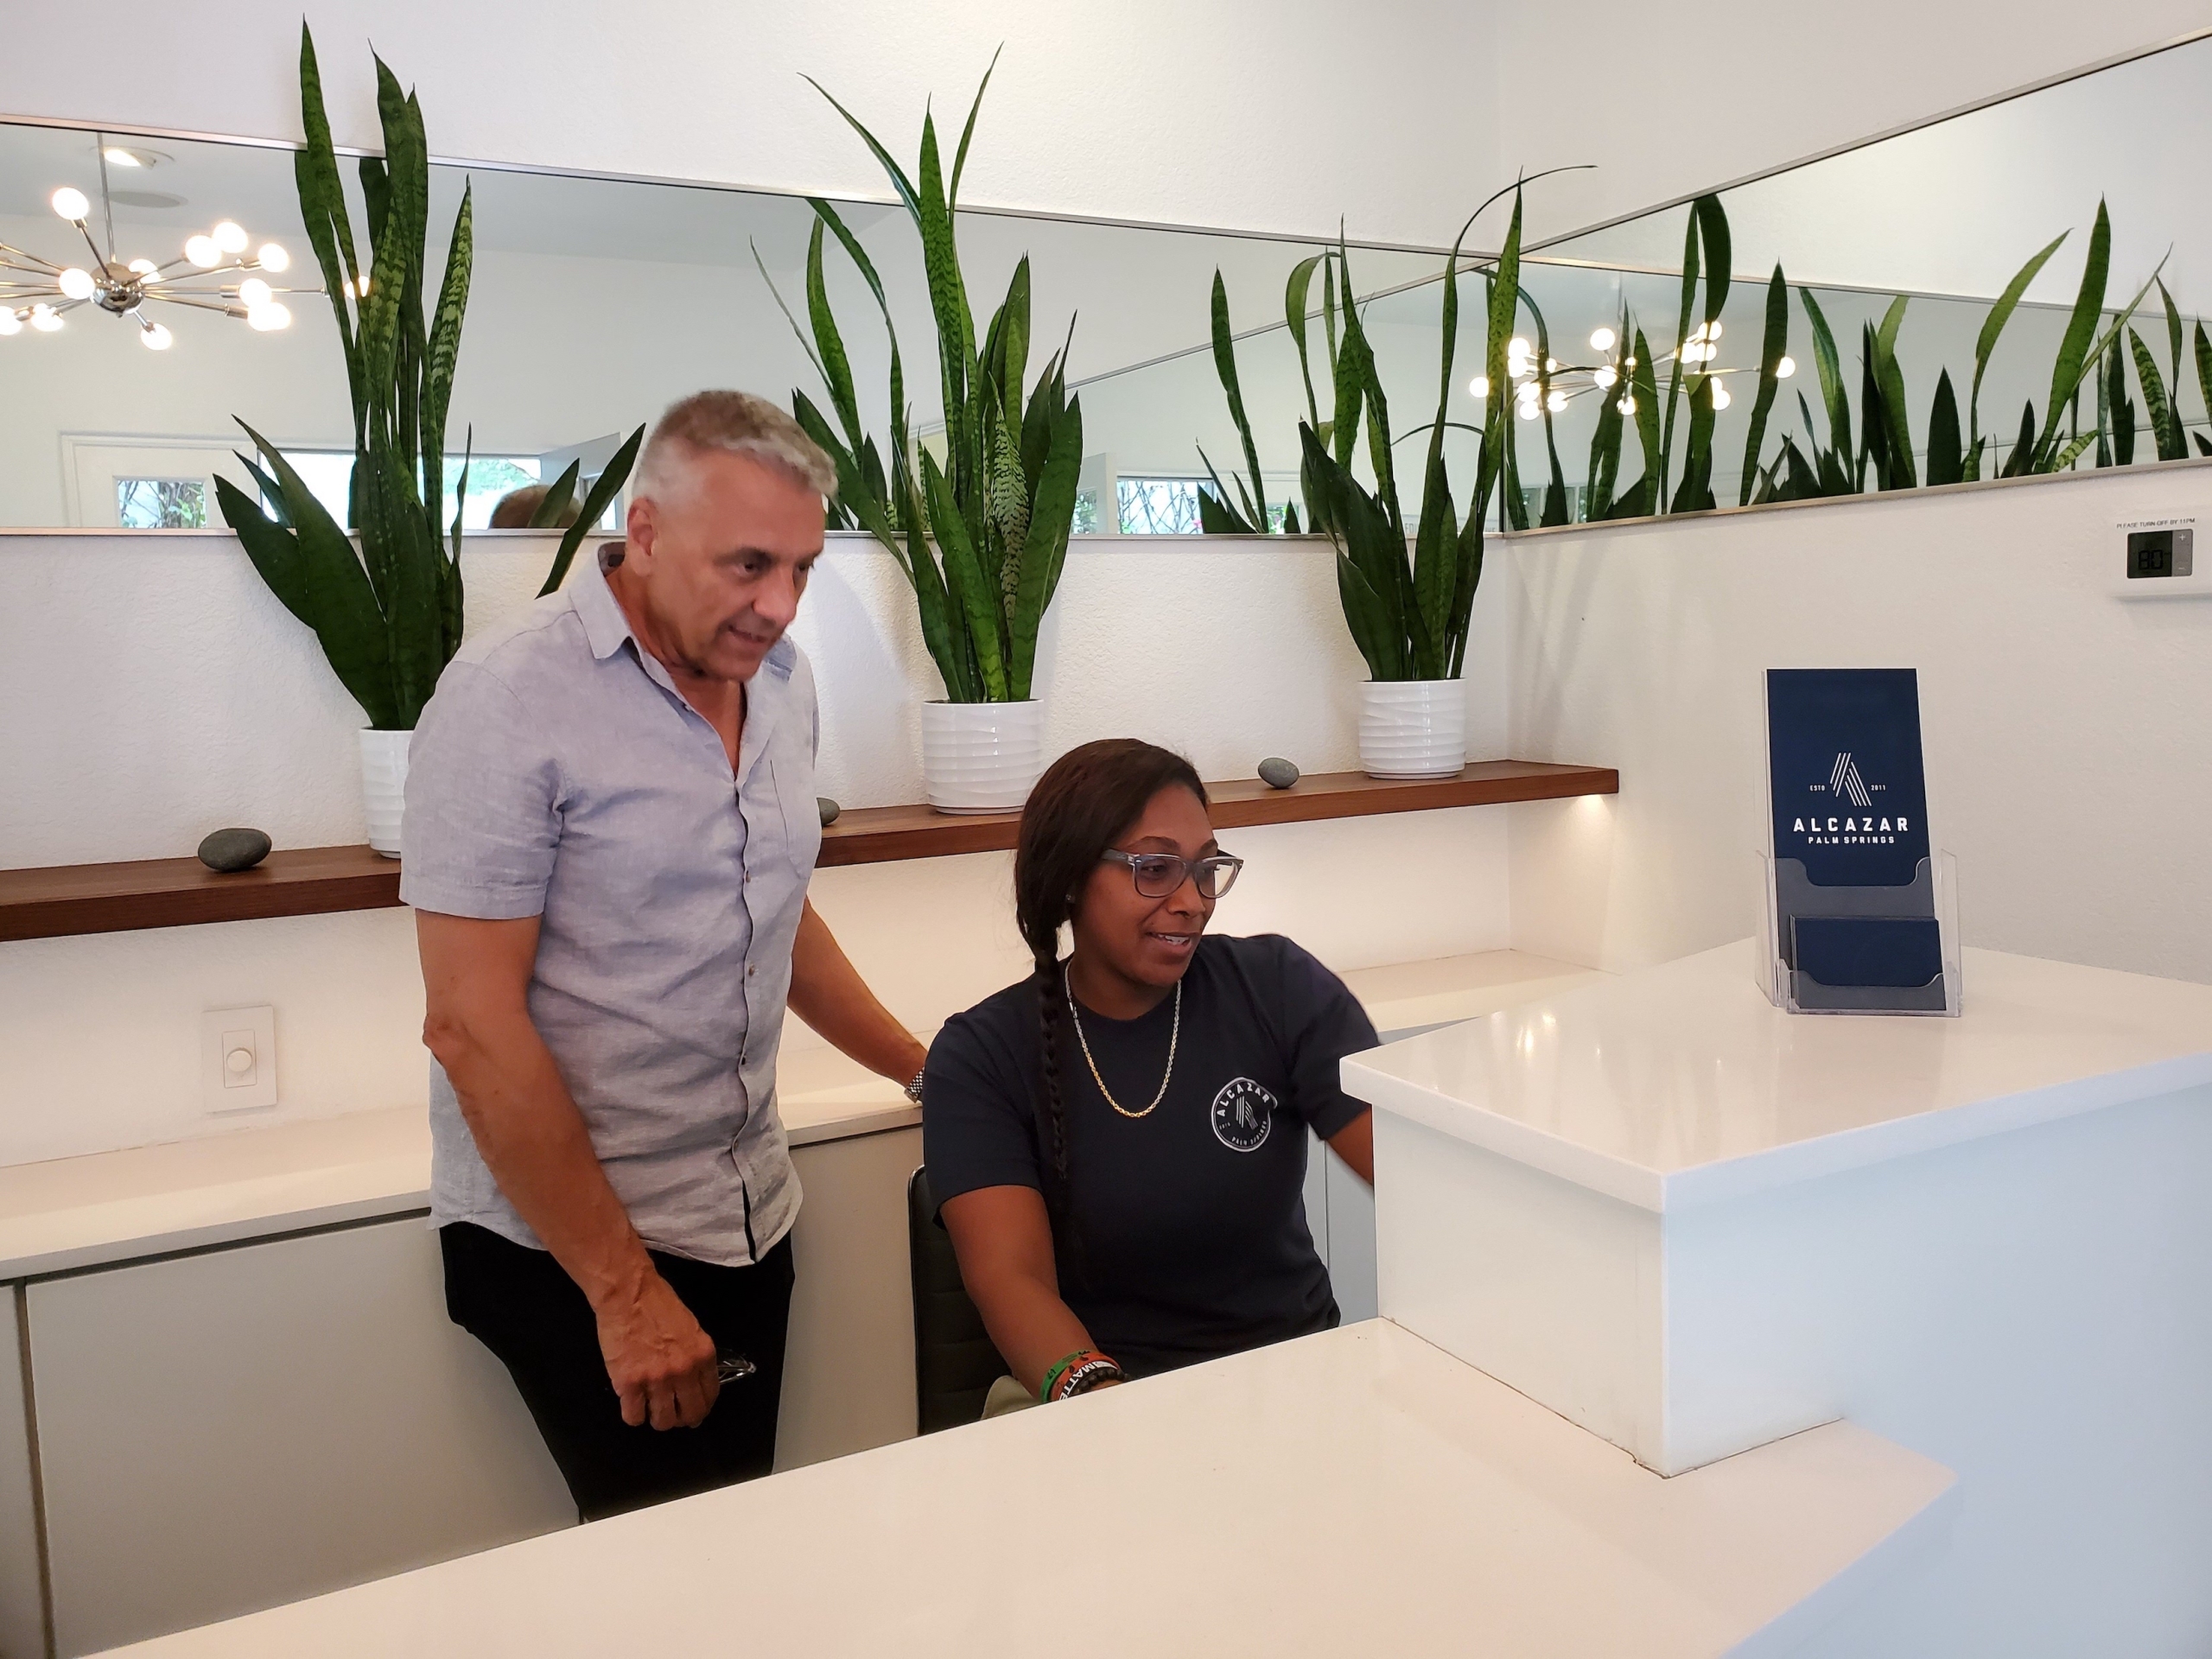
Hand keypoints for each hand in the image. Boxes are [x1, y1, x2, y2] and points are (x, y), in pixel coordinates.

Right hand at [593, 1266, 718, 1429]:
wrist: (628, 1294)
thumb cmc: (658, 1304)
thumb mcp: (692, 1329)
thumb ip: (696, 1357)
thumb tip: (695, 1383)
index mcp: (703, 1356)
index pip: (709, 1397)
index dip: (701, 1408)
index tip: (693, 1411)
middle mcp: (684, 1371)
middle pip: (689, 1415)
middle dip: (682, 1419)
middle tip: (672, 1414)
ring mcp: (656, 1379)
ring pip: (662, 1421)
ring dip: (657, 1419)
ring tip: (650, 1408)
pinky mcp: (628, 1384)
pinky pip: (634, 1417)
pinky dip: (633, 1415)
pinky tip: (632, 1405)